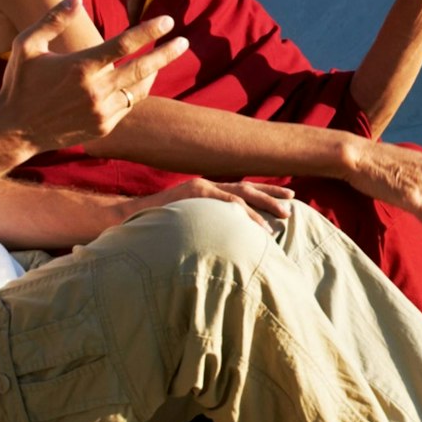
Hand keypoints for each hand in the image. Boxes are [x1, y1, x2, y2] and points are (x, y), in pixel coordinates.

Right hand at [0, 0, 187, 152]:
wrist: (13, 130)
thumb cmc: (19, 83)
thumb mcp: (27, 45)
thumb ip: (53, 18)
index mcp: (80, 67)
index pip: (125, 45)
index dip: (149, 31)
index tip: (168, 21)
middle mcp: (95, 91)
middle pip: (143, 69)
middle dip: (167, 53)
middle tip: (184, 41)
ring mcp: (101, 112)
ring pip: (138, 90)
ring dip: (153, 73)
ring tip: (162, 58)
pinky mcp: (103, 127)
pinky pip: (128, 106)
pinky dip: (135, 92)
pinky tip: (139, 80)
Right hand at [123, 178, 297, 231]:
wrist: (129, 218)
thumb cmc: (157, 223)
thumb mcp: (188, 220)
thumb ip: (206, 221)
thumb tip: (225, 236)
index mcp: (207, 191)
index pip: (242, 190)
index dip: (266, 192)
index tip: (287, 197)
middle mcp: (207, 185)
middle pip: (247, 188)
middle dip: (271, 195)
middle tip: (292, 204)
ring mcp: (201, 188)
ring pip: (241, 194)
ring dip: (265, 205)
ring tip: (284, 215)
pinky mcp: (194, 194)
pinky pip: (225, 203)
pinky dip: (244, 213)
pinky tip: (259, 224)